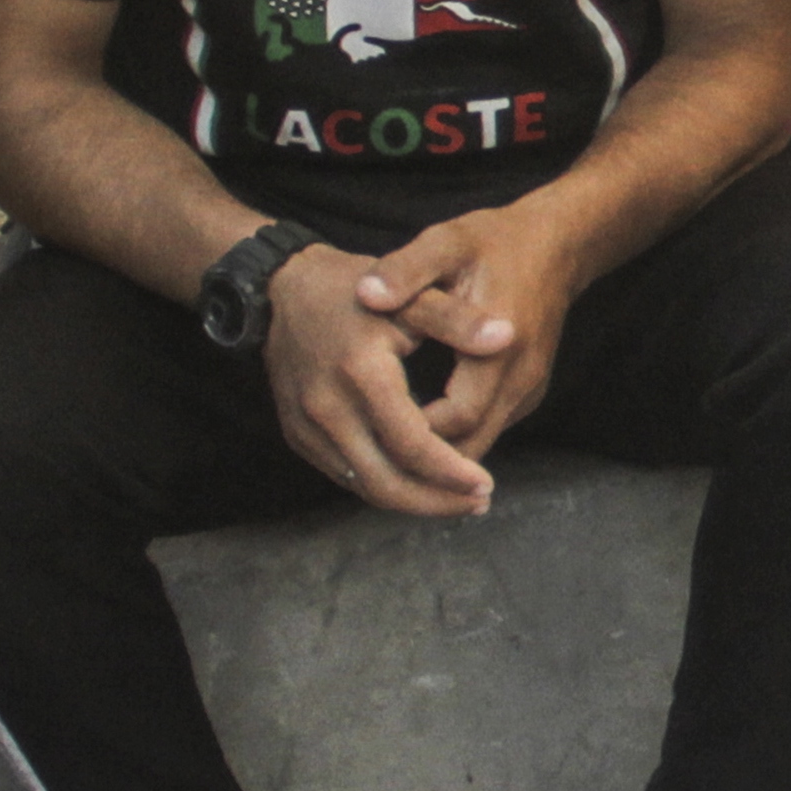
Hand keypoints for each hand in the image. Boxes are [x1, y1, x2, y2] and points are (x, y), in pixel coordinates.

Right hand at [263, 241, 498, 515]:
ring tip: (455, 498)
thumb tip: (507, 337)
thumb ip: (458, 320)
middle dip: (435, 502)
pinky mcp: (297, 435)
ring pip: (364, 486)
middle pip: (385, 483)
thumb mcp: (411, 295)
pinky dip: (383, 486)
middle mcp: (328, 408)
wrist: (283, 291)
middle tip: (478, 502)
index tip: (487, 485)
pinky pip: (345, 475)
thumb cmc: (354, 288)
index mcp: (361, 374)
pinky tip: (417, 482)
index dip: (451, 473)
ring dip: (411, 501)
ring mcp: (306, 426)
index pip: (412, 445)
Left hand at [361, 207, 575, 462]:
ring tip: (390, 455)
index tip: (369, 430)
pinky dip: (459, 438)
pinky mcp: (529, 390)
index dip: (416, 432)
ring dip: (443, 455)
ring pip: (484, 441)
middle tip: (372, 457)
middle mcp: (522, 375)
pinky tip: (420, 433)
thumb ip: (405, 269)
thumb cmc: (495, 242)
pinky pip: (492, 426)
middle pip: (474, 443)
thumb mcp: (446, 242)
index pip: (459, 415)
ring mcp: (530, 387)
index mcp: (499, 344)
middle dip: (426, 459)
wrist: (556, 244)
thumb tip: (365, 295)